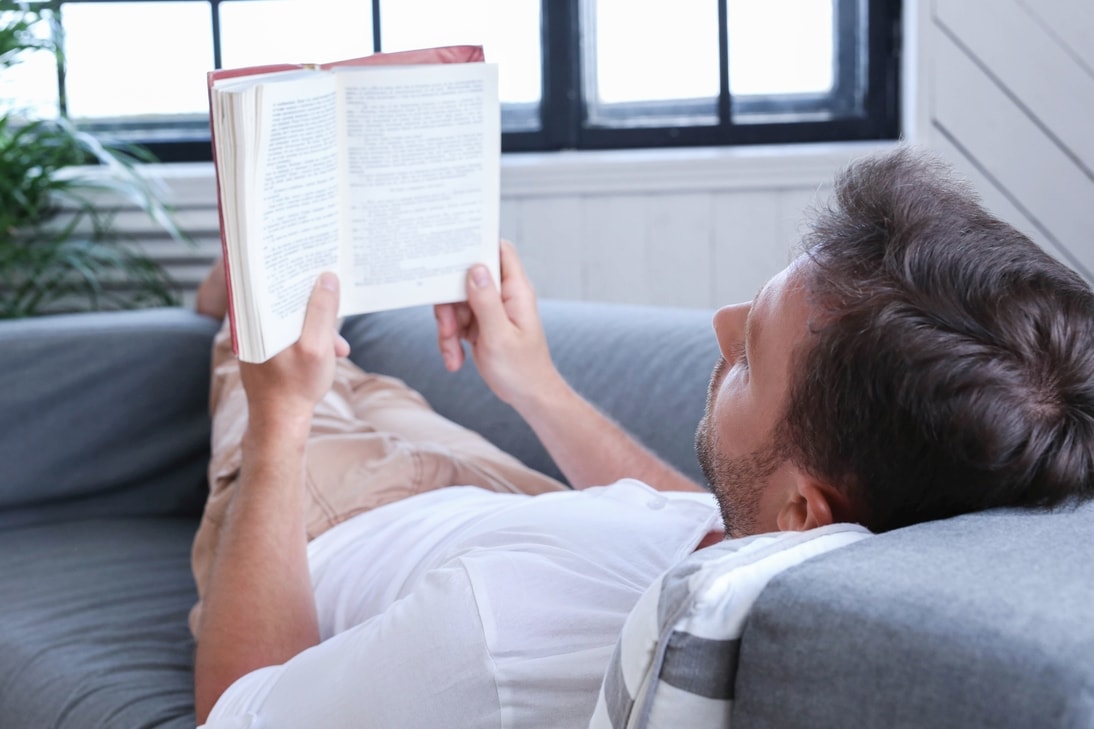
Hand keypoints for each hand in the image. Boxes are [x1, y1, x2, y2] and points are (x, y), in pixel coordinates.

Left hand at [240, 272, 349, 433]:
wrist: (279, 424)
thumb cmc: (295, 388)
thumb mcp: (317, 348)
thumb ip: (322, 311)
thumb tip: (328, 277)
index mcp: (253, 318)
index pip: (260, 274)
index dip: (280, 258)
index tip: (301, 246)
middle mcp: (249, 323)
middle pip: (278, 290)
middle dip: (309, 289)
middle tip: (332, 280)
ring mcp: (257, 335)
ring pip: (288, 311)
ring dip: (316, 320)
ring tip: (337, 342)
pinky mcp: (266, 346)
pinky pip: (289, 326)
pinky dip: (309, 332)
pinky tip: (331, 349)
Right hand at [434, 241, 559, 407]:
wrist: (528, 396)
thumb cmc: (521, 370)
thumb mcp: (499, 336)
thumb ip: (486, 301)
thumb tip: (476, 268)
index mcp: (516, 291)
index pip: (500, 251)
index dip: (477, 245)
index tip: (451, 253)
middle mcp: (504, 295)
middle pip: (467, 279)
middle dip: (450, 304)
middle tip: (447, 329)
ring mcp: (491, 309)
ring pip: (457, 302)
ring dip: (448, 329)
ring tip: (453, 355)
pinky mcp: (481, 324)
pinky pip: (456, 322)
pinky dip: (450, 340)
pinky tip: (456, 360)